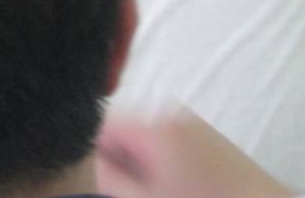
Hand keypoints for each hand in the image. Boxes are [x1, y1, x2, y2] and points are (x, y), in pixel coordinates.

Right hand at [97, 112, 294, 197]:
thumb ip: (108, 178)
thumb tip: (91, 163)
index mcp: (154, 124)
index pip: (100, 127)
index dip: (93, 156)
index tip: (105, 184)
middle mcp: (173, 114)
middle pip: (126, 132)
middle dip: (122, 164)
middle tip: (135, 193)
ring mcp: (196, 125)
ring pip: (148, 141)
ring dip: (144, 167)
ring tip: (160, 194)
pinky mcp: (213, 139)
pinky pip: (172, 145)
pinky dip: (167, 166)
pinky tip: (181, 190)